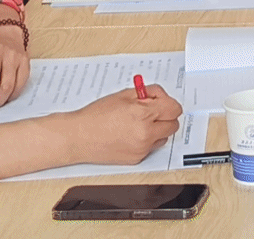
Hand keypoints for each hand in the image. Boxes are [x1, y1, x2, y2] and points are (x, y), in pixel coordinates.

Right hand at [64, 86, 182, 166]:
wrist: (78, 137)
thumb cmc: (96, 115)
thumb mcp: (124, 95)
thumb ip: (147, 93)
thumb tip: (160, 95)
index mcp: (144, 115)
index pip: (174, 109)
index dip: (168, 102)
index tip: (161, 101)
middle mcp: (146, 135)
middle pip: (173, 124)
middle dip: (165, 116)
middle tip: (151, 111)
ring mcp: (142, 149)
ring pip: (164, 137)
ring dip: (157, 129)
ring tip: (138, 123)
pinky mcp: (136, 160)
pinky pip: (151, 147)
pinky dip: (146, 140)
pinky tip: (130, 134)